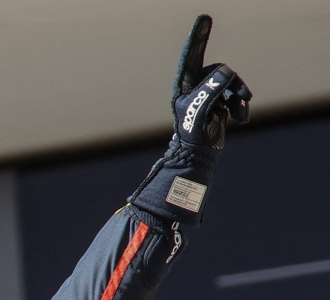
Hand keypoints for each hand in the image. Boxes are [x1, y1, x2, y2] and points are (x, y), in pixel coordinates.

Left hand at [171, 15, 251, 149]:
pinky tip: (241, 119)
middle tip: (235, 99)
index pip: (192, 55)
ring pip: (231, 82)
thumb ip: (212, 88)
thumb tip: (226, 72)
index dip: (198, 37)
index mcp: (185, 84)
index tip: (204, 17)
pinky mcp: (220, 102)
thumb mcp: (200, 109)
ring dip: (239, 96)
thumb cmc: (193, 132)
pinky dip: (241, 106)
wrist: (198, 154)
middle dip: (231, 84)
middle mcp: (196, 86)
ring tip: (239, 113)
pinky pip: (236, 95)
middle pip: (220, 70)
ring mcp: (208, 93)